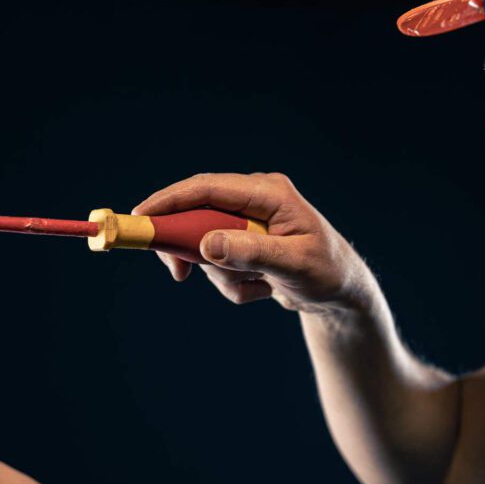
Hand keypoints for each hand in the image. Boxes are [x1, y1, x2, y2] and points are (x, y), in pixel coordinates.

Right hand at [134, 173, 378, 315]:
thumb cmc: (328, 273)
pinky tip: (263, 288)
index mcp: (268, 192)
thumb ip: (251, 252)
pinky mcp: (243, 241)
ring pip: (205, 247)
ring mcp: (247, 220)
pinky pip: (218, 264)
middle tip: (178, 274)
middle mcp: (254, 199)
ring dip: (224, 276)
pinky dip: (233, 284)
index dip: (170, 200)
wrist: (342, 295)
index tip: (141, 217)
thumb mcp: (293, 264)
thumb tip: (207, 245)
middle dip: (190, 249)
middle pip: (197, 215)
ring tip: (259, 286)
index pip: (208, 188)